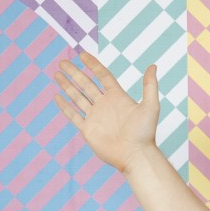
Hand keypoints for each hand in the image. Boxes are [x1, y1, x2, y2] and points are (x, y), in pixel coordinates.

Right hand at [52, 53, 161, 175]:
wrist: (135, 155)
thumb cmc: (145, 133)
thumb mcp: (150, 106)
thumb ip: (150, 86)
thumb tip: (153, 65)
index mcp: (118, 97)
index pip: (103, 76)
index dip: (93, 65)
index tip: (82, 55)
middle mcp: (105, 105)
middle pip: (86, 84)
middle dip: (74, 73)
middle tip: (62, 62)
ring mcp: (95, 117)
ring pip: (77, 97)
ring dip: (67, 86)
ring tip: (57, 74)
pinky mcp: (87, 130)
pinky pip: (73, 115)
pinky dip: (64, 106)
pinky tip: (57, 96)